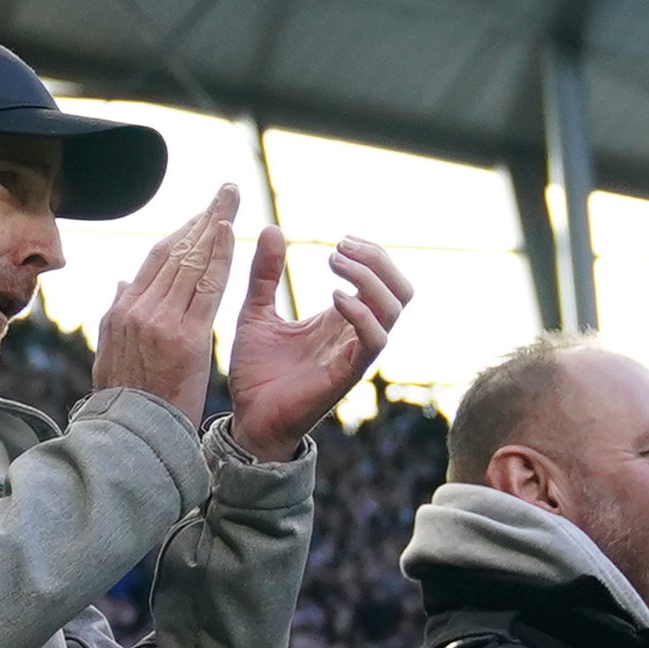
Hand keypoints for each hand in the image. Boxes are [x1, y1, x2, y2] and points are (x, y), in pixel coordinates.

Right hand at [86, 191, 241, 423]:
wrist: (131, 439)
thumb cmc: (128, 404)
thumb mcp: (112, 356)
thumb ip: (118, 315)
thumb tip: (123, 282)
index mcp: (121, 313)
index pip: (155, 262)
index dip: (182, 234)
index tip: (203, 215)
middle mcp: (137, 309)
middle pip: (174, 252)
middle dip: (202, 218)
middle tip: (224, 192)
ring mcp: (159, 320)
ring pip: (190, 262)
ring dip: (213, 226)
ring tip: (230, 200)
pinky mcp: (184, 336)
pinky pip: (205, 285)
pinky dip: (217, 254)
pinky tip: (229, 230)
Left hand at [218, 230, 408, 461]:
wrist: (248, 419)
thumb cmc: (257, 372)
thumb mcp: (255, 311)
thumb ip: (265, 273)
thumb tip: (272, 228)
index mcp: (341, 319)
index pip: (382, 280)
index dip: (371, 254)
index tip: (339, 240)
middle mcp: (355, 334)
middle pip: (400, 290)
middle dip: (377, 260)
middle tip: (339, 247)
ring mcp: (355, 355)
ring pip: (394, 310)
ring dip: (370, 278)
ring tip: (334, 263)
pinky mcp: (347, 374)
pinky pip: (374, 341)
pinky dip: (361, 313)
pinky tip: (334, 298)